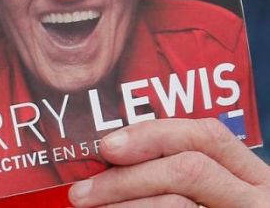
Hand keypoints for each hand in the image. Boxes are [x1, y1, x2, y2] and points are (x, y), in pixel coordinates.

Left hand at [69, 118, 269, 206]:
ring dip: (124, 204)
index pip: (205, 136)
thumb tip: (110, 156)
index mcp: (251, 176)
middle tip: (82, 192)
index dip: (152, 135)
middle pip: (187, 169)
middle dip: (125, 178)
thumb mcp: (211, 192)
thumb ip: (171, 170)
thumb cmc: (210, 207)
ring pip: (177, 204)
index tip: (107, 146)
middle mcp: (257, 198)